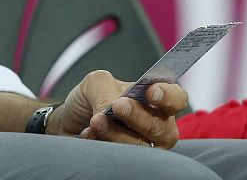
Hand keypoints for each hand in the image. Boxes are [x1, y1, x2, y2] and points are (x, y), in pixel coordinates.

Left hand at [48, 69, 186, 149]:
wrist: (70, 121)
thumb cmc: (91, 99)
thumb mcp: (96, 82)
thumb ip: (106, 89)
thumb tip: (111, 108)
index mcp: (156, 98)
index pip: (176, 98)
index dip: (168, 96)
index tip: (151, 93)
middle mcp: (157, 125)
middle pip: (161, 128)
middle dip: (138, 116)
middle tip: (118, 106)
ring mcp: (145, 148)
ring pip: (142, 148)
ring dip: (116, 134)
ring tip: (96, 121)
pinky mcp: (130, 164)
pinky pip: (122, 160)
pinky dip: (102, 144)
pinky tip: (88, 134)